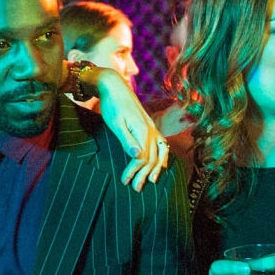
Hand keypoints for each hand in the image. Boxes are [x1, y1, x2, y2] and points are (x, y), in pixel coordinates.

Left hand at [90, 67, 168, 190]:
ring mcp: (152, 127)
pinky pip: (161, 144)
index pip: (142, 158)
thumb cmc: (111, 105)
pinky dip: (162, 156)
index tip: (124, 181)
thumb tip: (137, 156)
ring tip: (150, 181)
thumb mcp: (115, 124)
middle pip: (152, 157)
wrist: (114, 86)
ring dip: (156, 168)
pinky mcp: (149, 126)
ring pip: (160, 152)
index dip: (134, 171)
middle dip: (144, 174)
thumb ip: (126, 140)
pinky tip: (160, 164)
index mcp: (143, 131)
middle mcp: (151, 130)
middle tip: (135, 188)